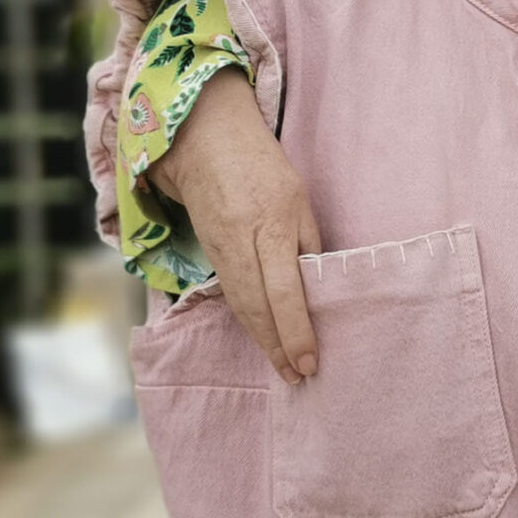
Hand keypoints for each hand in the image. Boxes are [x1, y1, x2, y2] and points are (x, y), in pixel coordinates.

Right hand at [144, 72, 322, 382]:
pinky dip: (248, 319)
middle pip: (258, 308)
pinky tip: (262, 336)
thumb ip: (306, 241)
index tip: (310, 361)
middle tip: (297, 376)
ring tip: (283, 366)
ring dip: (263, 340)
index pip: (285, 291)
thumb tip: (314, 284)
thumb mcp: (299, 196)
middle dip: (278, 347)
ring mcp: (220, 249)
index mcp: (272, 225)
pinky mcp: (209, 251)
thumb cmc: (261, 164)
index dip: (296, 331)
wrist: (202, 140)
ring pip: (241, 305)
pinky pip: (230, 293)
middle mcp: (242, 243)